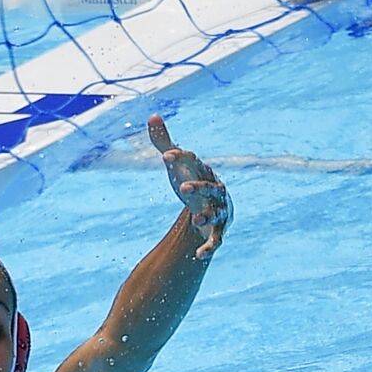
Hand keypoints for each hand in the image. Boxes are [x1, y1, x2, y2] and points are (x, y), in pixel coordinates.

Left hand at [148, 114, 229, 259]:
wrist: (209, 209)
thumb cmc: (191, 182)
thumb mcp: (177, 164)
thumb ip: (164, 141)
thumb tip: (152, 115)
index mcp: (204, 172)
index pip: (194, 161)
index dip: (180, 158)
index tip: (164, 156)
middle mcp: (215, 190)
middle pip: (210, 188)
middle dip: (199, 188)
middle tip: (183, 189)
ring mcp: (219, 211)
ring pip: (217, 214)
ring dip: (207, 216)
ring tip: (196, 220)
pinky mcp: (219, 231)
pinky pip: (217, 240)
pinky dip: (209, 248)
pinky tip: (200, 256)